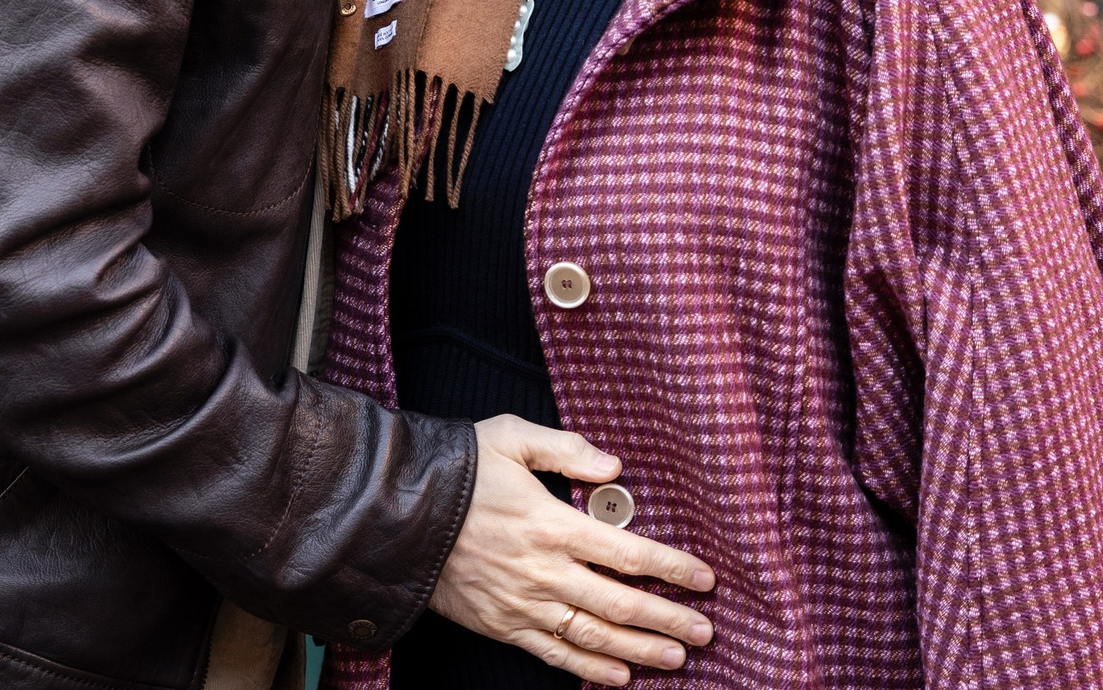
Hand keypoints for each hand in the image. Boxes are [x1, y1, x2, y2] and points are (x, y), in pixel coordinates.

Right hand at [428, 416, 713, 685]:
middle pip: (619, 604)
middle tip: (705, 632)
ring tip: (677, 659)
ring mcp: (522, 604)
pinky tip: (619, 677)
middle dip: (668, 619)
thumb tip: (615, 467)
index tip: (704, 580)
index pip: (627, 552)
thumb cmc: (458, 470)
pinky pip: (554, 654)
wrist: (396, 513)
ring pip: (593, 636)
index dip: (671, 568)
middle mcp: (542, 571)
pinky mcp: (502, 624)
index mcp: (551, 524)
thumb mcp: (512, 437)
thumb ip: (567, 449)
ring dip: (640, 650)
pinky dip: (589, 670)